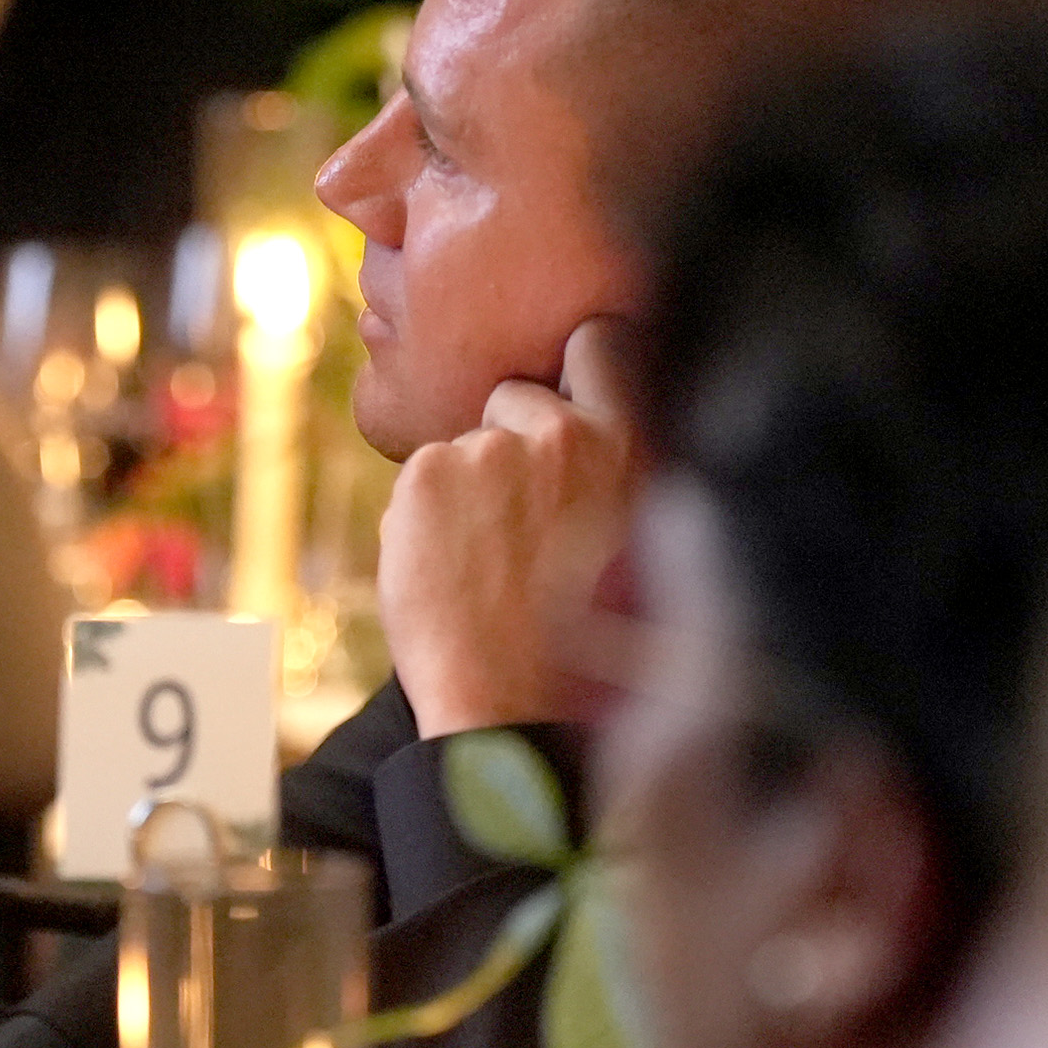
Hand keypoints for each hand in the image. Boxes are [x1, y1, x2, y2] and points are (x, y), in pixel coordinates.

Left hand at [377, 314, 645, 736]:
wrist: (510, 703)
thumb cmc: (575, 642)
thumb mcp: (625, 540)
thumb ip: (600, 474)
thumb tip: (557, 433)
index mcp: (628, 450)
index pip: (599, 345)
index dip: (574, 362)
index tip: (564, 386)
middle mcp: (564, 436)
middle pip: (515, 398)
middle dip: (506, 441)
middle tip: (514, 526)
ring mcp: (493, 450)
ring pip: (462, 448)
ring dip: (463, 491)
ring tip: (484, 567)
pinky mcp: (429, 472)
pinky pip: (420, 478)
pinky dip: (422, 518)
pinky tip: (448, 572)